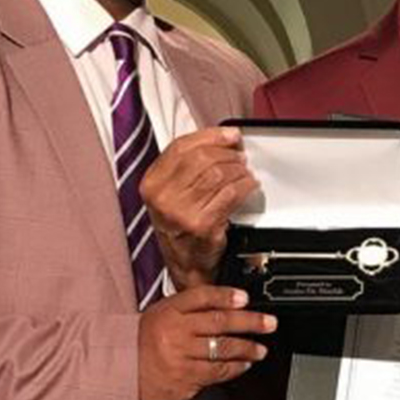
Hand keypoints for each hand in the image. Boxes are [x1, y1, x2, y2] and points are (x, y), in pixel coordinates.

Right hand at [138, 285, 276, 399]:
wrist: (118, 373)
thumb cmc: (143, 342)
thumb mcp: (161, 314)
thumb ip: (189, 308)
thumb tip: (227, 302)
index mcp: (169, 312)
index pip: (202, 297)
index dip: (226, 295)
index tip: (245, 297)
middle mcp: (175, 333)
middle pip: (220, 322)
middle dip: (250, 322)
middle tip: (269, 323)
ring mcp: (180, 357)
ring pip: (223, 349)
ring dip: (247, 349)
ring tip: (260, 349)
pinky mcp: (184, 380)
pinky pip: (216, 372)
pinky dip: (234, 368)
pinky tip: (243, 365)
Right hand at [142, 127, 258, 288]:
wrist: (186, 263)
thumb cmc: (182, 225)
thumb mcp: (172, 192)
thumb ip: (188, 164)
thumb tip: (223, 139)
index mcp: (152, 183)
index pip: (181, 147)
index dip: (211, 136)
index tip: (230, 136)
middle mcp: (162, 197)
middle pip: (202, 158)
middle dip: (227, 154)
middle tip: (240, 157)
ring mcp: (181, 212)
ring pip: (218, 174)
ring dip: (238, 170)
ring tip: (244, 172)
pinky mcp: (202, 224)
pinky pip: (230, 194)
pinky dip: (245, 186)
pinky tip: (248, 186)